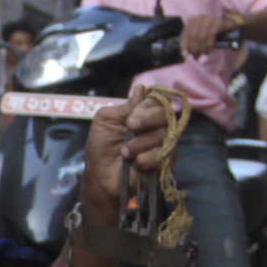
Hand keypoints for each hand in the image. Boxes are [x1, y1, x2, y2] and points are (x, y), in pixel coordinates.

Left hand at [81, 94, 174, 222]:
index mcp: (143, 115)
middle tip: (131, 126)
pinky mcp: (166, 163)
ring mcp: (163, 145)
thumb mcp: (105, 121)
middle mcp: (156, 127)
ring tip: (125, 152)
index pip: (157, 102)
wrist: (100, 176)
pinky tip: (136, 163)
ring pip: (164, 135)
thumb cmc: (101, 148)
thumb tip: (141, 89)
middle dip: (147, 119)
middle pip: (166, 115)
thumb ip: (123, 107)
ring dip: (142, 143)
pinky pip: (165, 155)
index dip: (147, 106)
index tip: (131, 116)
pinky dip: (148, 158)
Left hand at [180, 12, 237, 57]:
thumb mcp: (197, 38)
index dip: (186, 46)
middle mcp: (200, 17)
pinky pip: (211, 35)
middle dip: (194, 49)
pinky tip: (210, 48)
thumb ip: (189, 44)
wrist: (225, 26)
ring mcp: (209, 18)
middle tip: (197, 56)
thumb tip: (184, 54)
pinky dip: (210, 44)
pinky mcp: (218, 22)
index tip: (188, 55)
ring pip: (202, 36)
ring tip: (204, 53)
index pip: (186, 35)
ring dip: (202, 48)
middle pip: (193, 36)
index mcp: (192, 20)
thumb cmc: (208, 33)